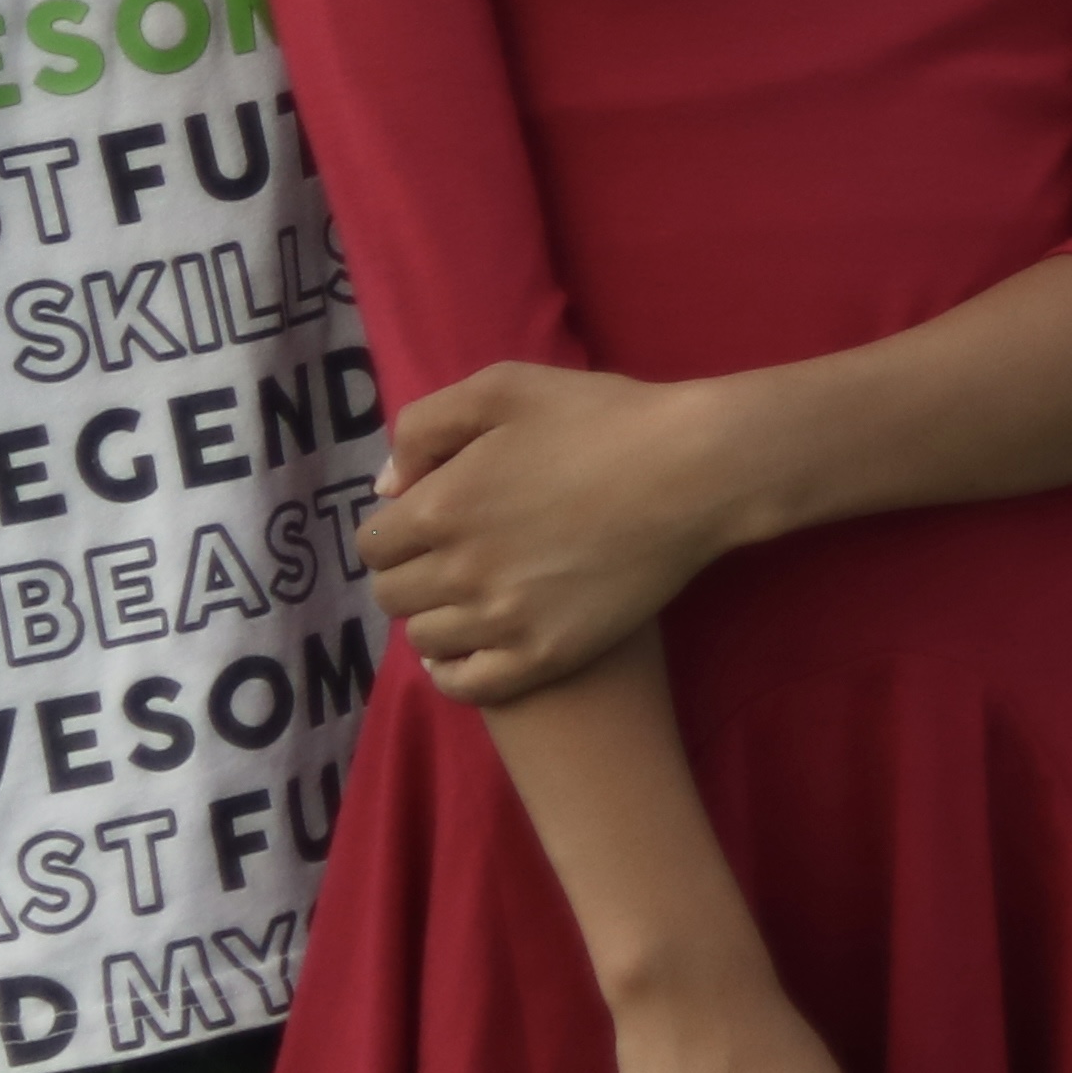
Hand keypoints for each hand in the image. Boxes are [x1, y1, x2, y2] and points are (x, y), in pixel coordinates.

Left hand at [370, 364, 741, 705]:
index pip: (373, 545)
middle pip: (392, 596)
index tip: (435, 522)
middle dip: (414, 572)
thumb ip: (426, 426)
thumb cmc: (606, 419)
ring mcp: (502, 620)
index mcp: (441, 506)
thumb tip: (389, 487)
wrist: (698, 471)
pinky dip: (456, 671)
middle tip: (458, 556)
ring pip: (425, 639)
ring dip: (437, 617)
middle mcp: (460, 571)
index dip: (397, 531)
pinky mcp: (545, 654)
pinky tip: (474, 647)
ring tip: (475, 596)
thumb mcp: (507, 386)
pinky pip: (467, 685)